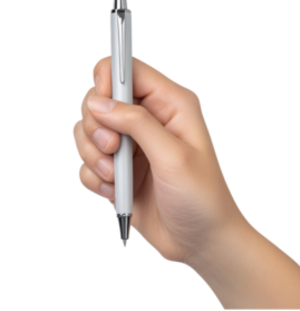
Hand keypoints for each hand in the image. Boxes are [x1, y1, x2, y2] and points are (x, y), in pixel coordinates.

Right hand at [74, 55, 245, 266]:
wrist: (202, 242)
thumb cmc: (203, 199)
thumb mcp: (174, 156)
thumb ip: (137, 124)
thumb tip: (100, 102)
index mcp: (172, 104)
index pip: (128, 68)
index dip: (106, 79)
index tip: (101, 106)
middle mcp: (150, 119)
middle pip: (97, 99)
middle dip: (96, 127)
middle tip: (114, 151)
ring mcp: (131, 145)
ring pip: (85, 132)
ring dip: (93, 157)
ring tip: (119, 179)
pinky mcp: (118, 170)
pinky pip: (86, 164)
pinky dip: (95, 180)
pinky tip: (118, 193)